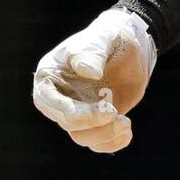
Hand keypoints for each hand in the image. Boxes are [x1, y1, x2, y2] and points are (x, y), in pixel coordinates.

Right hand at [32, 8, 156, 153]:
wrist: (131, 44)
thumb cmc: (108, 36)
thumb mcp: (101, 38)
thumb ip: (92, 52)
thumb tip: (89, 71)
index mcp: (49, 76)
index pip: (48, 101)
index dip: (73, 111)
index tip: (104, 109)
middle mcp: (60, 97)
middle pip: (67, 122)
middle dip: (92, 122)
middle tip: (115, 112)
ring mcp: (78, 110)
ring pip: (82, 136)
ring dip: (104, 135)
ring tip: (126, 122)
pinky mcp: (96, 120)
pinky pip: (97, 141)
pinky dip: (112, 142)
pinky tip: (127, 134)